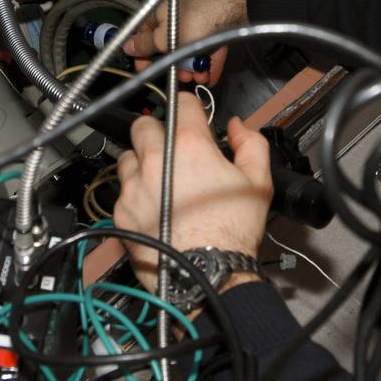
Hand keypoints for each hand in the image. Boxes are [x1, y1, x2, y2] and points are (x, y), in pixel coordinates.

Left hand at [114, 92, 271, 296]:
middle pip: (142, 124)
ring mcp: (133, 186)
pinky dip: (135, 193)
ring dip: (141, 161)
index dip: (191, 110)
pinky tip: (154, 207)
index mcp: (189, 145)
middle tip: (171, 147)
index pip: (181, 104)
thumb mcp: (259, 182)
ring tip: (160, 180)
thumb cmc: (232, 232)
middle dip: (157, 130)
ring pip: (127, 157)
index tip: (194, 120)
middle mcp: (155, 160)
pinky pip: (122, 191)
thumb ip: (250, 144)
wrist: (208, 275)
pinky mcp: (121, 212)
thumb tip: (238, 127)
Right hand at [122, 0, 247, 86]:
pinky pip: (207, 49)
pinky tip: (209, 74)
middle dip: (174, 65)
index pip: (144, 34)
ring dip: (192, 67)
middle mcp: (178, 15)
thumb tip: (128, 46)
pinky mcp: (215, 28)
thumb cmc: (198, 19)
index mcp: (160, 12)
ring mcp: (198, 22)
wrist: (234, 12)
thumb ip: (144, 44)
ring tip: (197, 76)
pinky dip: (207, 63)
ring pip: (190, 50)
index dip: (143, 53)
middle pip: (170, 46)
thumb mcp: (165, 38)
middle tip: (179, 75)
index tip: (145, 67)